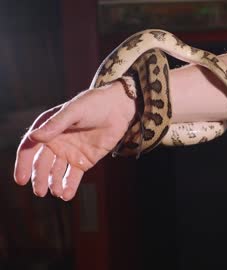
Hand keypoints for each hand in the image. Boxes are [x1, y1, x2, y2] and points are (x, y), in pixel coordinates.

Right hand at [14, 82, 135, 200]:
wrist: (118, 109)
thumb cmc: (94, 104)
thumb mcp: (74, 111)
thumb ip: (56, 124)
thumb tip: (34, 137)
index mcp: (47, 129)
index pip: (29, 148)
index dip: (23, 164)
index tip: (21, 179)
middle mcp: (56, 142)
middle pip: (42, 164)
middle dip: (39, 178)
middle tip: (40, 192)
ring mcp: (70, 153)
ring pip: (56, 172)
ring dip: (54, 184)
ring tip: (56, 193)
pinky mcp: (84, 161)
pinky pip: (73, 176)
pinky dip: (69, 186)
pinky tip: (66, 195)